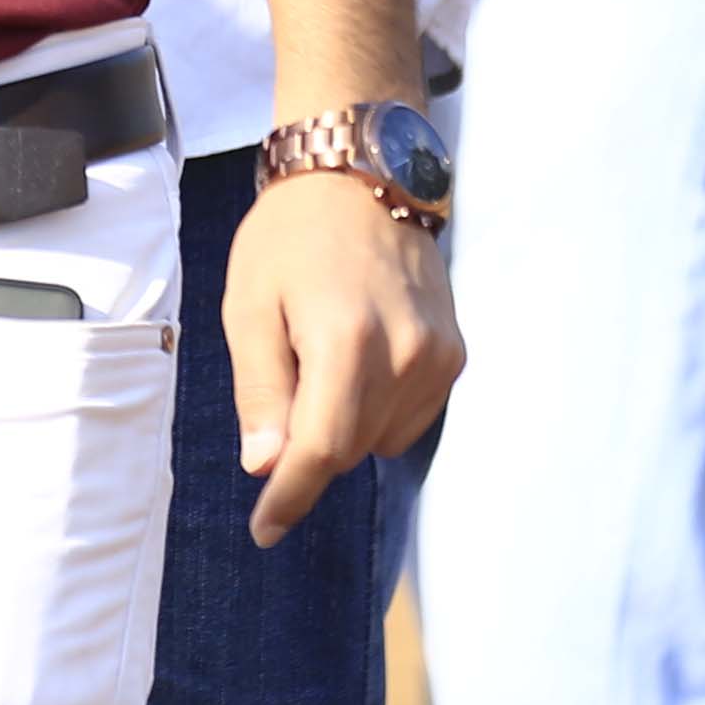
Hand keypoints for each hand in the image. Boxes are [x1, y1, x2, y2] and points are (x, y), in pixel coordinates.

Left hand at [218, 177, 462, 546]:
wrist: (361, 174)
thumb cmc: (291, 236)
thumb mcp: (249, 307)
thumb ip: (260, 392)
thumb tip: (266, 466)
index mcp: (346, 341)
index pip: (320, 451)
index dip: (289, 497)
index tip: (265, 530)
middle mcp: (405, 355)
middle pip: (348, 450)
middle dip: (305, 445)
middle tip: (283, 381)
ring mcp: (438, 356)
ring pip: (380, 440)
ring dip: (342, 426)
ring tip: (320, 354)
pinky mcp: (454, 353)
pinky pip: (409, 417)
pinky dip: (375, 410)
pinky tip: (354, 359)